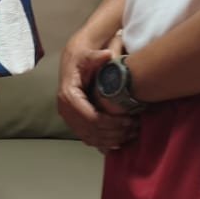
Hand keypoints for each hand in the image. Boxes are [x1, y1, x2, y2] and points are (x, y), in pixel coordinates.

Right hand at [56, 31, 136, 152]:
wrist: (73, 62)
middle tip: (134, 129)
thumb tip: (107, 55)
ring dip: (111, 140)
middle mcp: (65, 109)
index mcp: (68, 95)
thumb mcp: (89, 55)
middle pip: (91, 130)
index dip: (111, 123)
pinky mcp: (73, 122)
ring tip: (130, 135)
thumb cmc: (83, 59)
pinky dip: (103, 143)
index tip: (129, 121)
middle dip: (114, 132)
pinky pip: (87, 138)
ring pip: (90, 137)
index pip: (91, 117)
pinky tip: (118, 142)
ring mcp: (68, 118)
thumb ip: (98, 56)